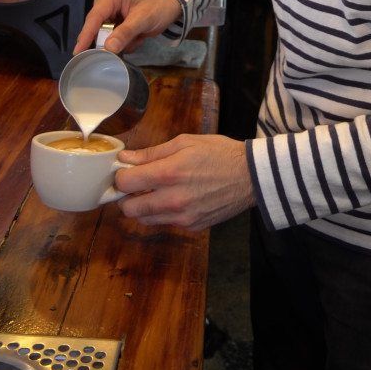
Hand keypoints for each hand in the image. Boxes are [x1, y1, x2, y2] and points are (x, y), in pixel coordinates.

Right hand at [73, 0, 182, 53]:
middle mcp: (106, 0)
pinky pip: (112, 36)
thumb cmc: (159, 6)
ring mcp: (109, 10)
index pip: (94, 17)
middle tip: (129, 41)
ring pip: (105, 34)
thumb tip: (107, 48)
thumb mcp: (144, 19)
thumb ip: (125, 33)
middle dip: (111, 39)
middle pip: (97, 26)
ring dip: (122, 40)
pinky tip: (138, 36)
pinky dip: (125, 40)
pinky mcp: (114, 19)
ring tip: (138, 37)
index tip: (78, 51)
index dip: (86, 35)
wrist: (172, 4)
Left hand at [114, 134, 255, 231]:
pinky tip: (175, 199)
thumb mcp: (185, 142)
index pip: (125, 183)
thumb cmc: (218, 153)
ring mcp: (182, 217)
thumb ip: (152, 153)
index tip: (125, 172)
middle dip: (126, 196)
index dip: (120, 176)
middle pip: (128, 208)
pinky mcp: (192, 227)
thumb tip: (125, 158)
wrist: (250, 176)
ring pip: (144, 219)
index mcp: (169, 173)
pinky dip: (163, 213)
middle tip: (135, 185)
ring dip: (142, 207)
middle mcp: (173, 200)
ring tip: (155, 192)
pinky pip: (165, 223)